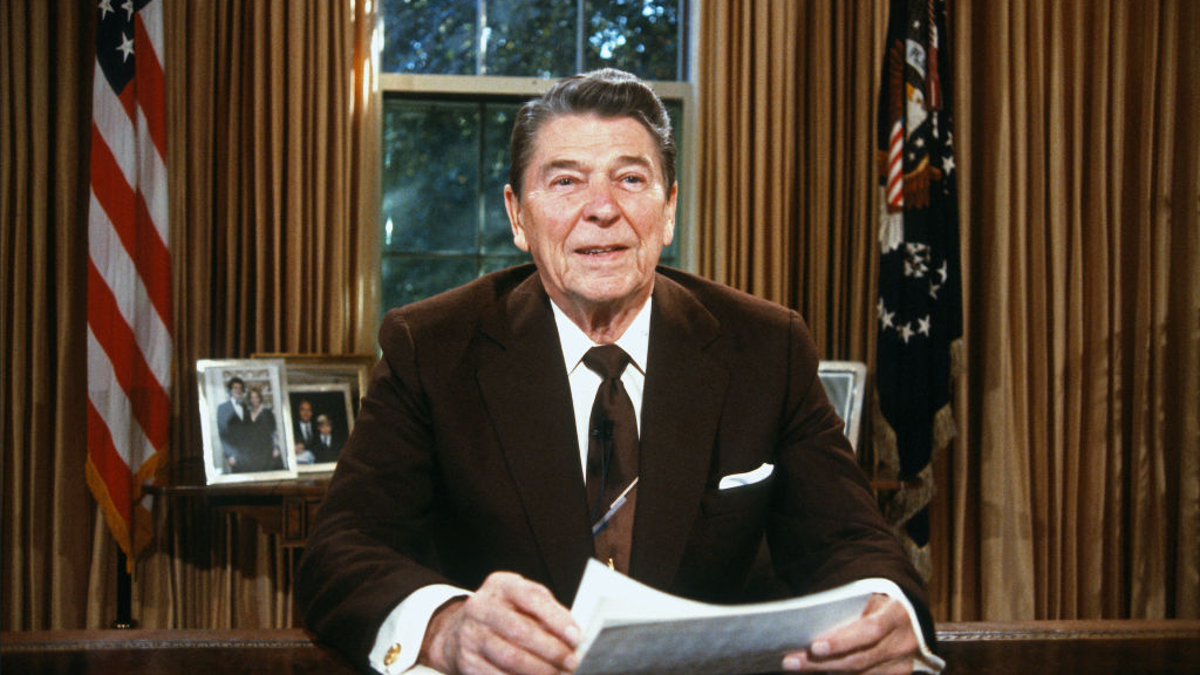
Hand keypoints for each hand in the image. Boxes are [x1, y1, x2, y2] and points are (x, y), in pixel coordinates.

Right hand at [420, 571, 581, 674]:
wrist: (459, 630)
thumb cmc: (504, 613)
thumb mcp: (523, 599)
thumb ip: (548, 610)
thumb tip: (574, 635)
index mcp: (500, 586)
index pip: (531, 598)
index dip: (555, 618)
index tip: (576, 637)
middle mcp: (481, 607)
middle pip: (519, 630)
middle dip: (551, 649)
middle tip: (571, 662)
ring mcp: (470, 635)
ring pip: (509, 657)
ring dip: (539, 670)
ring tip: (558, 674)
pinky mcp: (467, 662)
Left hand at [782, 593, 918, 674]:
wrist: (905, 611)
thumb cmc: (875, 601)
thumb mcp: (865, 596)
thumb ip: (844, 611)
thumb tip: (807, 627)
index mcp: (897, 614)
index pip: (870, 630)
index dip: (842, 641)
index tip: (814, 646)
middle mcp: (904, 642)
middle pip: (860, 659)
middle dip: (821, 663)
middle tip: (791, 661)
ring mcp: (902, 663)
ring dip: (826, 672)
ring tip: (798, 666)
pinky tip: (818, 672)